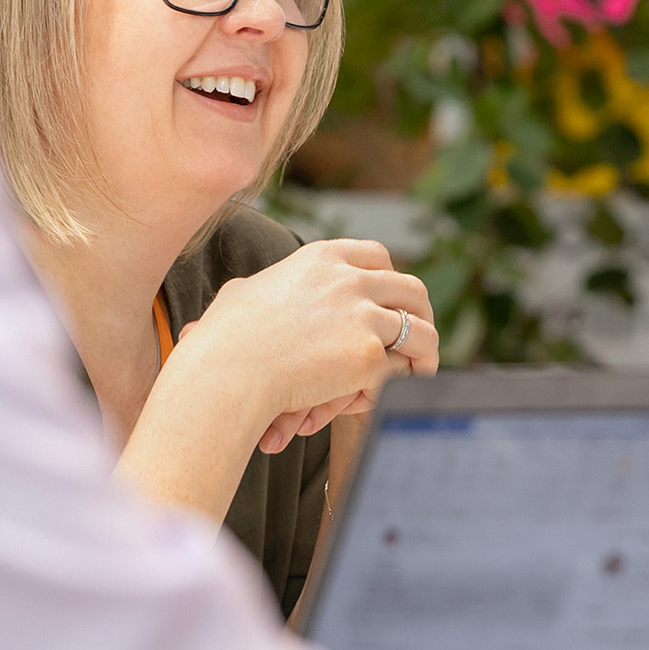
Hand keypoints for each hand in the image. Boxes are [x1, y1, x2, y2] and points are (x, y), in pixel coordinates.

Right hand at [167, 238, 437, 454]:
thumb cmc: (222, 340)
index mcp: (322, 259)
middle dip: (420, 313)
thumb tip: (248, 292)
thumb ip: (262, 288)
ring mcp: (363, 314)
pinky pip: (401, 368)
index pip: (377, 256)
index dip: (390, 279)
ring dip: (425, 350)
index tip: (392, 299)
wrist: (224, 373)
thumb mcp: (243, 295)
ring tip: (422, 367)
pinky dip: (397, 383)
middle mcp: (349, 279)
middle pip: (409, 289)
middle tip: (420, 335)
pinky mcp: (368, 354)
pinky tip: (386, 394)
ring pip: (420, 329)